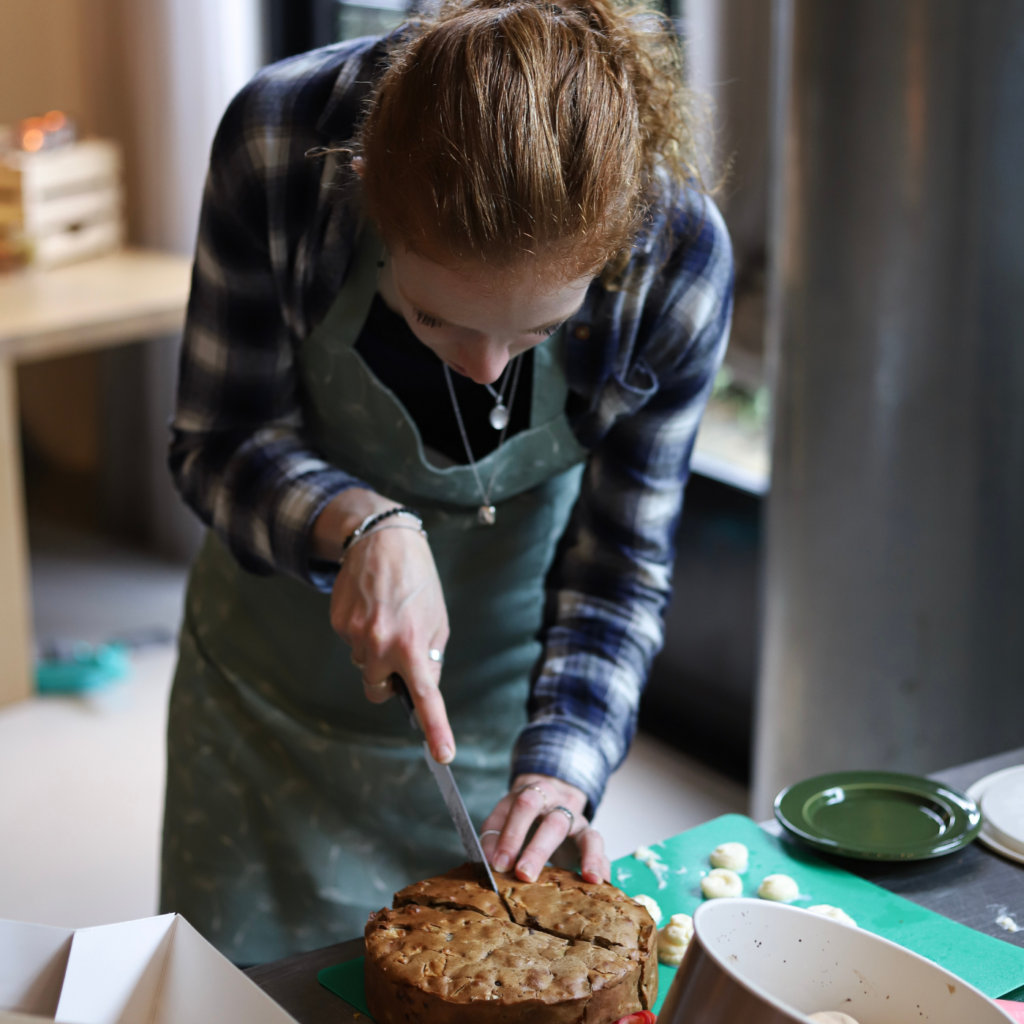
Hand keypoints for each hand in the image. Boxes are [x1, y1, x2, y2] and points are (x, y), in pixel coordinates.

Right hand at [313, 489, 453, 763]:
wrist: (382, 541)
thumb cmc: (418, 582)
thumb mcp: (438, 620)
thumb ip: (430, 658)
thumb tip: (421, 688)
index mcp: (413, 645)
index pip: (425, 698)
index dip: (435, 729)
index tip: (442, 755)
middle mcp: (380, 644)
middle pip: (378, 689)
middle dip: (388, 679)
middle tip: (400, 651)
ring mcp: (354, 635)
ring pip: (363, 665)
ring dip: (375, 652)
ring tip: (387, 616)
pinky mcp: (337, 623)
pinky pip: (350, 643)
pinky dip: (360, 633)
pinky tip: (370, 607)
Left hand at [480, 774, 610, 884]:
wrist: (547, 794)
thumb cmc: (521, 812)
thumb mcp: (503, 815)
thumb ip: (493, 836)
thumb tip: (489, 863)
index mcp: (535, 794)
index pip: (524, 806)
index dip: (511, 834)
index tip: (499, 864)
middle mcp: (561, 805)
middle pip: (554, 823)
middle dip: (538, 850)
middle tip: (524, 875)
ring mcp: (579, 821)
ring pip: (587, 835)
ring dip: (589, 856)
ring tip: (589, 878)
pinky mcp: (590, 837)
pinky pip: (602, 851)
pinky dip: (604, 866)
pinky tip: (603, 883)